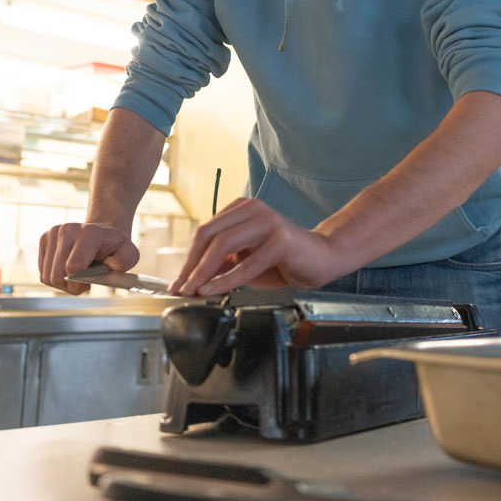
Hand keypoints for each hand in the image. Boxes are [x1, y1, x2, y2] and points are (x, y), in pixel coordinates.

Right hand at [38, 223, 139, 293]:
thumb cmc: (114, 246)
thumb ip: (125, 261)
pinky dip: (54, 277)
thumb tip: (112, 265)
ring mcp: (53, 233)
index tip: (89, 284)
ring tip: (77, 276)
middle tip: (84, 283)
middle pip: (57, 275)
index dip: (79, 283)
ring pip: (48, 276)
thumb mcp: (129, 253)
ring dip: (62, 284)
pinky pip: (42, 273)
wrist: (102, 231)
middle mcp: (67, 230)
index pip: (73, 266)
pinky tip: (67, 270)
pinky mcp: (44, 239)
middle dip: (71, 286)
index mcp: (88, 233)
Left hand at [168, 199, 340, 296]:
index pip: (206, 231)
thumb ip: (221, 263)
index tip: (179, 280)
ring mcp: (267, 221)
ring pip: (224, 244)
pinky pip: (246, 263)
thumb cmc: (283, 260)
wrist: (321, 259)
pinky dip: (226, 280)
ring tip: (194, 291)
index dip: (189, 257)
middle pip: (210, 235)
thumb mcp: (245, 261)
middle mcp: (253, 209)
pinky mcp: (281, 239)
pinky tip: (213, 290)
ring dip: (204, 271)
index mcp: (242, 209)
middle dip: (191, 265)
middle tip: (181, 288)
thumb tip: (191, 277)